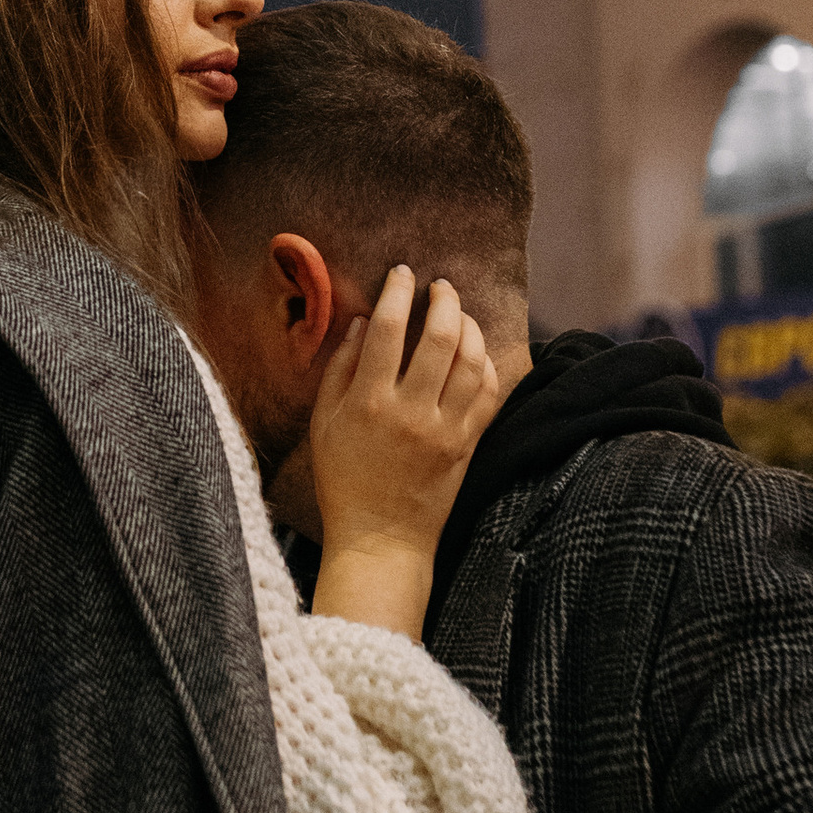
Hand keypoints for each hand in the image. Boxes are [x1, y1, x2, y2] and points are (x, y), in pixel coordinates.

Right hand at [307, 263, 504, 639]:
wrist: (382, 538)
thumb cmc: (344, 479)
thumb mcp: (324, 423)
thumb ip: (339, 369)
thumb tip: (359, 322)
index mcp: (368, 403)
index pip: (386, 329)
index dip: (396, 291)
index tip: (401, 274)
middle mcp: (411, 412)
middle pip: (439, 336)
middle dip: (442, 299)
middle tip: (439, 285)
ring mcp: (445, 429)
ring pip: (471, 360)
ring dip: (468, 326)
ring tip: (458, 314)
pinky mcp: (468, 444)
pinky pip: (489, 392)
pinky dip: (487, 363)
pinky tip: (475, 352)